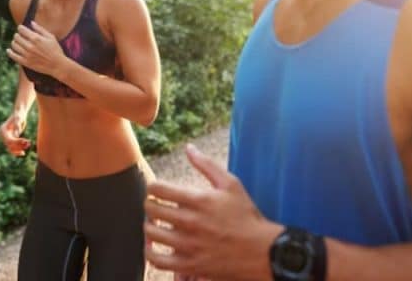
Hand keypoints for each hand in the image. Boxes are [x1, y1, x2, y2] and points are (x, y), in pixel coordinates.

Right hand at [0, 111, 29, 156]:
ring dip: (19, 149)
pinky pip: (12, 148)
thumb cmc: (19, 114)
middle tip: (28, 144)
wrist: (19, 113)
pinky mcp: (10, 139)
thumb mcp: (18, 118)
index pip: (9, 140)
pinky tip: (23, 153)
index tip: (25, 141)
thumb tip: (16, 135)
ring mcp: (6, 138)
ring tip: (28, 145)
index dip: (17, 142)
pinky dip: (17, 151)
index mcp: (2, 130)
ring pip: (11, 148)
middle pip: (9, 145)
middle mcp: (2, 135)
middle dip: (19, 146)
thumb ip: (17, 125)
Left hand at [6, 22, 67, 77]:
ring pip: (14, 45)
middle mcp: (30, 46)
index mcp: (36, 38)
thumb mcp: (50, 37)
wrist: (57, 65)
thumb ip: (40, 29)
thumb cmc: (55, 50)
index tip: (20, 28)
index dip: (20, 28)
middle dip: (17, 34)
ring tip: (16, 42)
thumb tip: (31, 23)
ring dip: (14, 42)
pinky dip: (10, 52)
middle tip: (19, 35)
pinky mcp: (25, 62)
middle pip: (17, 37)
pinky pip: (14, 56)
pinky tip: (8, 50)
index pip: (22, 30)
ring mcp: (27, 55)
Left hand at [144, 144, 280, 280]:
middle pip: (151, 209)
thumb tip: (188, 147)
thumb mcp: (231, 184)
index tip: (159, 191)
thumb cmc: (246, 215)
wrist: (261, 251)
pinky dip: (150, 252)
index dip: (154, 187)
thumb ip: (207, 164)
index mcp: (198, 200)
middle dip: (151, 204)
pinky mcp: (189, 265)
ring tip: (157, 224)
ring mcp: (188, 245)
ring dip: (150, 226)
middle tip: (157, 206)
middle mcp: (190, 222)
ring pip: (151, 233)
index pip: (158, 188)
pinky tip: (155, 246)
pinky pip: (157, 260)